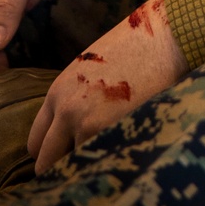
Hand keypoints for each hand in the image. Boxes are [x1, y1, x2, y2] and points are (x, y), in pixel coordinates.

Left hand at [28, 0, 187, 172]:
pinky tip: (125, 155)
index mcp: (58, 91)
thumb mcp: (94, 68)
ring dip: (89, 167)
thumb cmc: (139, 46)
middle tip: (85, 169)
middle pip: (46, 162)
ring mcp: (85, 123)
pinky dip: (108, 165)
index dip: (52, 152)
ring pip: (73, 167)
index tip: (67, 157)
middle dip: (62, 168)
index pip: (36, 142)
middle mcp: (65, 110)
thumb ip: (77, 97)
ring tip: (109, 162)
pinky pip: (98, 164)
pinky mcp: (109, 133)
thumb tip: (75, 130)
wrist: (168, 36)